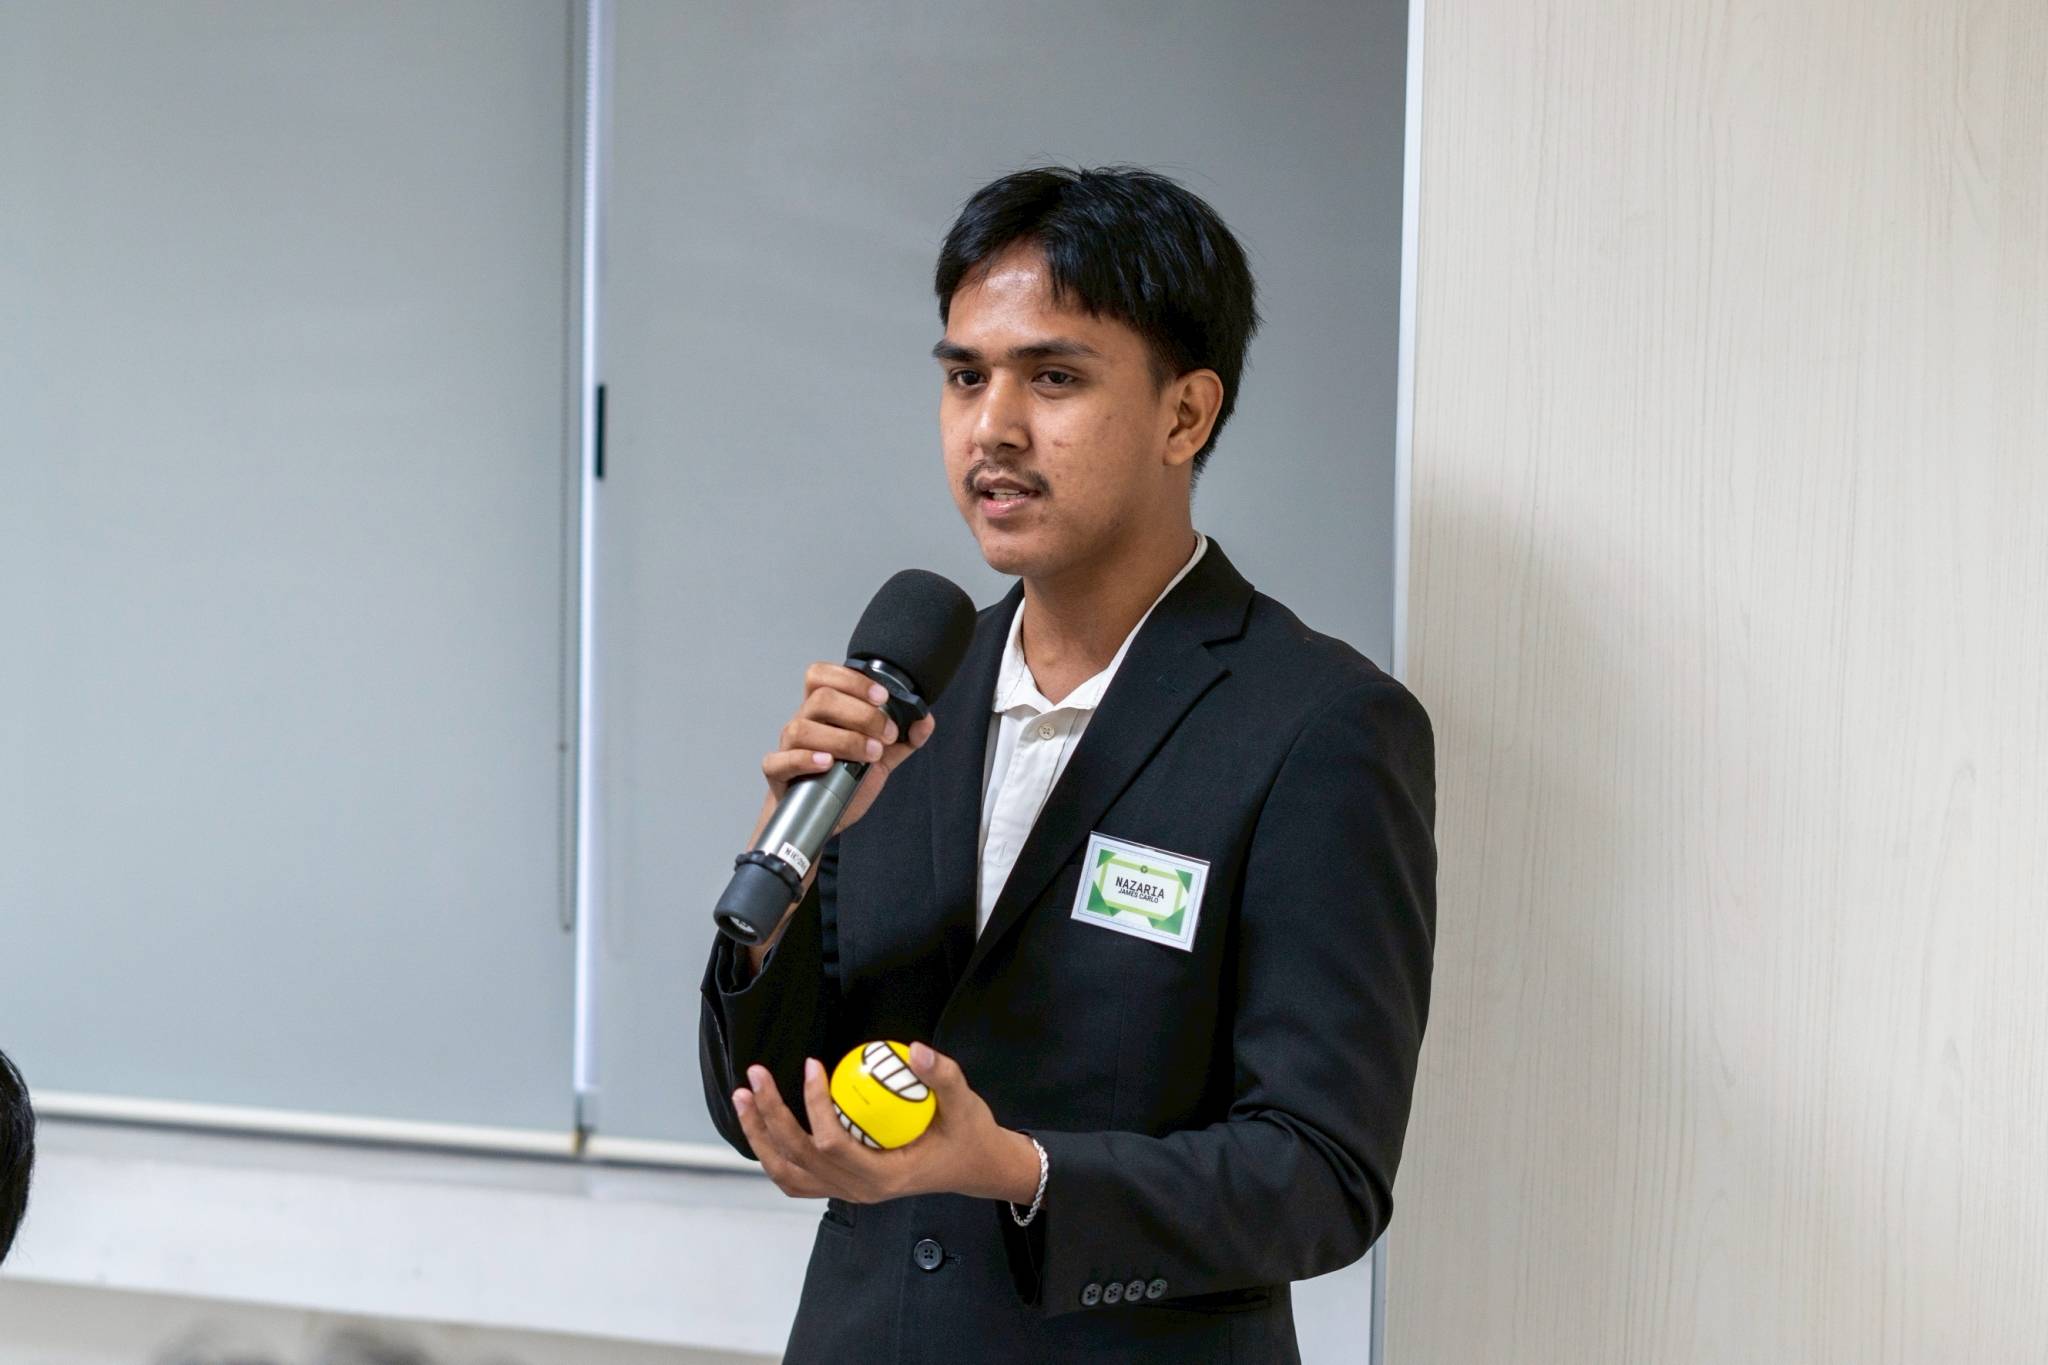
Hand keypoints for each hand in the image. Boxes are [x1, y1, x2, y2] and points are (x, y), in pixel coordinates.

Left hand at [732, 1042, 1040, 1206]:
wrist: (973, 1168)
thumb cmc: (967, 1136)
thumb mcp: (965, 1104)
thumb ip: (942, 1076)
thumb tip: (915, 1049)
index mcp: (883, 1177)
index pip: (832, 1144)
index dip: (814, 1105)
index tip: (812, 1064)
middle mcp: (858, 1191)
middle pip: (798, 1159)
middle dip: (770, 1116)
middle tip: (755, 1075)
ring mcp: (847, 1193)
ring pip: (788, 1173)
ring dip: (760, 1137)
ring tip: (744, 1098)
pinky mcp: (843, 1186)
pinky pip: (797, 1177)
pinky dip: (773, 1152)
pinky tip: (762, 1123)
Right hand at [760, 662, 936, 837]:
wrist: (821, 816)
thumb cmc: (844, 779)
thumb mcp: (880, 757)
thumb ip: (902, 738)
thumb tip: (925, 721)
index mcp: (825, 710)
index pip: (823, 676)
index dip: (852, 681)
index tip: (882, 697)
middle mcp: (804, 722)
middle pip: (821, 699)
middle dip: (860, 714)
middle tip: (885, 734)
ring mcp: (788, 746)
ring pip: (802, 728)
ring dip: (842, 739)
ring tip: (868, 754)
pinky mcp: (778, 773)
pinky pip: (780, 760)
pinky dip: (805, 759)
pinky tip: (828, 763)